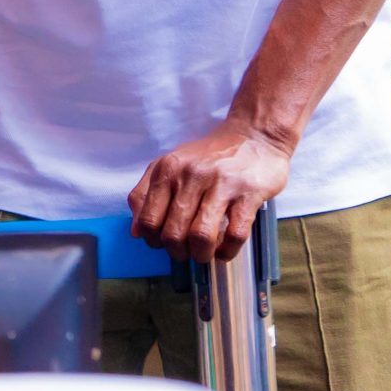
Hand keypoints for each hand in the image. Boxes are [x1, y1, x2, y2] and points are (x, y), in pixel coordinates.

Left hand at [129, 118, 291, 261]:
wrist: (254, 136)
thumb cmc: (210, 156)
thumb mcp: (170, 166)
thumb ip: (146, 194)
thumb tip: (136, 232)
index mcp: (167, 170)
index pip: (148, 218)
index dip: (152, 240)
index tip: (161, 244)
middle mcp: (190, 175)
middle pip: (173, 232)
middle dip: (177, 252)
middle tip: (185, 253)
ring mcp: (221, 184)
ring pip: (201, 235)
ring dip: (201, 254)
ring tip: (204, 254)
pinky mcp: (248, 193)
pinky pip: (235, 233)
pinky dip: (228, 250)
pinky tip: (225, 250)